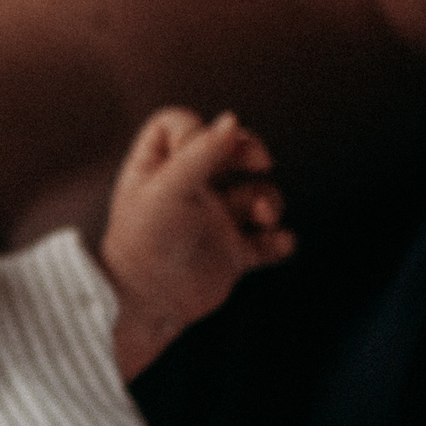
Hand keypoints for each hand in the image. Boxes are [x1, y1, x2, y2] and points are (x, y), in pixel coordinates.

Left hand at [102, 109, 295, 378]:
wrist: (146, 304)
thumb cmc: (145, 242)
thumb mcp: (168, 189)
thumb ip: (200, 153)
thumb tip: (232, 120)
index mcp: (159, 169)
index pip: (179, 126)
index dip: (196, 129)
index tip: (198, 149)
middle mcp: (188, 191)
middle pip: (228, 151)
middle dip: (249, 151)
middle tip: (261, 162)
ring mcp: (212, 222)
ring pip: (255, 194)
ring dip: (269, 199)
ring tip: (263, 215)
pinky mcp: (231, 254)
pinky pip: (265, 241)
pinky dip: (279, 241)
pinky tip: (279, 243)